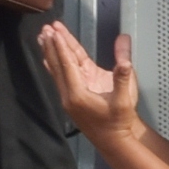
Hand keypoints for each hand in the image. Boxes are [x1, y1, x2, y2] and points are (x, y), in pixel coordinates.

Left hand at [37, 22, 142, 143]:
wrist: (114, 141)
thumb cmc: (119, 120)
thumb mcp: (125, 98)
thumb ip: (123, 75)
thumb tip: (124, 57)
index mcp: (78, 94)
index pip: (68, 65)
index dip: (61, 46)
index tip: (55, 31)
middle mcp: (69, 94)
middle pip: (58, 64)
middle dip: (52, 45)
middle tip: (45, 28)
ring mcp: (70, 95)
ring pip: (57, 69)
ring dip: (51, 52)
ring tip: (42, 36)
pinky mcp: (74, 95)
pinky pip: (61, 76)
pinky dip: (55, 63)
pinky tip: (47, 56)